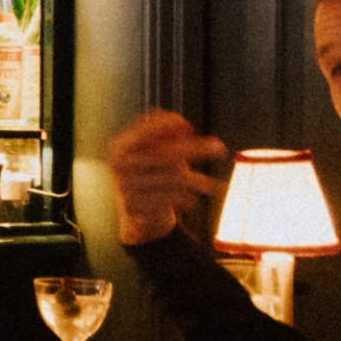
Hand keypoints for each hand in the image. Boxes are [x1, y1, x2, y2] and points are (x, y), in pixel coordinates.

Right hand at [107, 110, 229, 245]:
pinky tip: (190, 200)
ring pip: (177, 178)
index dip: (170, 125)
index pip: (148, 130)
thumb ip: (164, 137)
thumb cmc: (148, 178)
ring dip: (199, 181)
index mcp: (122, 147)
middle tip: (219, 147)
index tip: (189, 127)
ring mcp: (128, 188)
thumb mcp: (151, 153)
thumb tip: (183, 126)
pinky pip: (177, 199)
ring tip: (209, 185)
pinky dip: (189, 199)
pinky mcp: (141, 208)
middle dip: (197, 149)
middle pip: (168, 154)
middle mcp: (122, 166)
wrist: (132, 215)